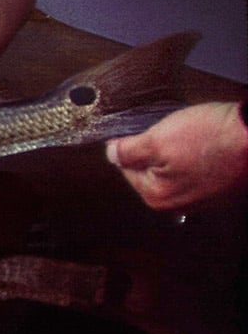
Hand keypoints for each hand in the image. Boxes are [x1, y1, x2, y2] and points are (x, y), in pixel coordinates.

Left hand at [106, 102, 247, 210]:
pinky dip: (198, 152)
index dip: (130, 143)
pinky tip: (208, 141)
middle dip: (156, 146)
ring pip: (173, 165)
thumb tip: (111, 154)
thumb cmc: (214, 138)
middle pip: (150, 168)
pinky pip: (197, 166)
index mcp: (157, 196)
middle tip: (173, 130)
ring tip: (194, 134)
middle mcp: (178, 204)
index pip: (125, 167)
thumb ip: (127, 151)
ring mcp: (202, 197)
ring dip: (177, 148)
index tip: (144, 130)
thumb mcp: (157, 140)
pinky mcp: (221, 186)